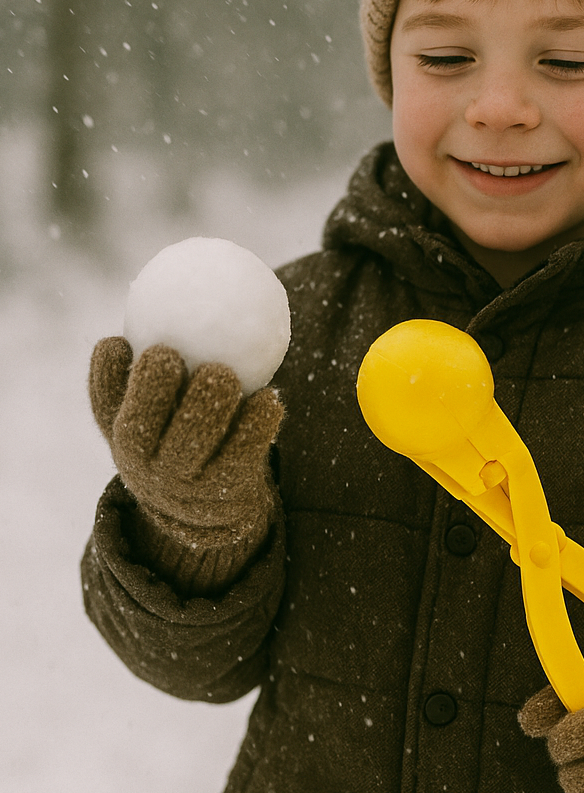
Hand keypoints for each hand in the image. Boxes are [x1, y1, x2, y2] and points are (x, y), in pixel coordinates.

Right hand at [89, 337, 282, 575]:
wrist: (211, 511)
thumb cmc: (187, 432)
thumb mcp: (166, 405)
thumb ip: (171, 360)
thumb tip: (194, 282)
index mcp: (122, 432)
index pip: (103, 400)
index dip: (105, 373)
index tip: (119, 341)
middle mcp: (143, 462)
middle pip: (139, 425)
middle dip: (149, 389)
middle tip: (168, 355)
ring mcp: (182, 482)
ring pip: (191, 443)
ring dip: (206, 406)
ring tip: (221, 374)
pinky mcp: (223, 493)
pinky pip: (243, 454)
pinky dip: (258, 423)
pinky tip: (271, 397)